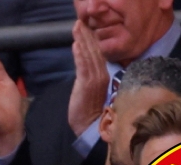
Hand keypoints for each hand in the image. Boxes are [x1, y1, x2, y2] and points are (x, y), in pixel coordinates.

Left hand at [67, 20, 108, 136]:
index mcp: (104, 76)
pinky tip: (76, 45)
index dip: (92, 39)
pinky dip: (80, 56)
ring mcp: (95, 80)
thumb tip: (83, 60)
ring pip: (89, 56)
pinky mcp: (86, 86)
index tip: (86, 27)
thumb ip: (88, 74)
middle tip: (80, 21)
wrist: (88, 127)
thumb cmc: (89, 110)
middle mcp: (102, 76)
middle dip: (87, 35)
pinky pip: (83, 68)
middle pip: (95, 51)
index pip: (99, 54)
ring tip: (77, 28)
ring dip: (82, 41)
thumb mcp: (90, 88)